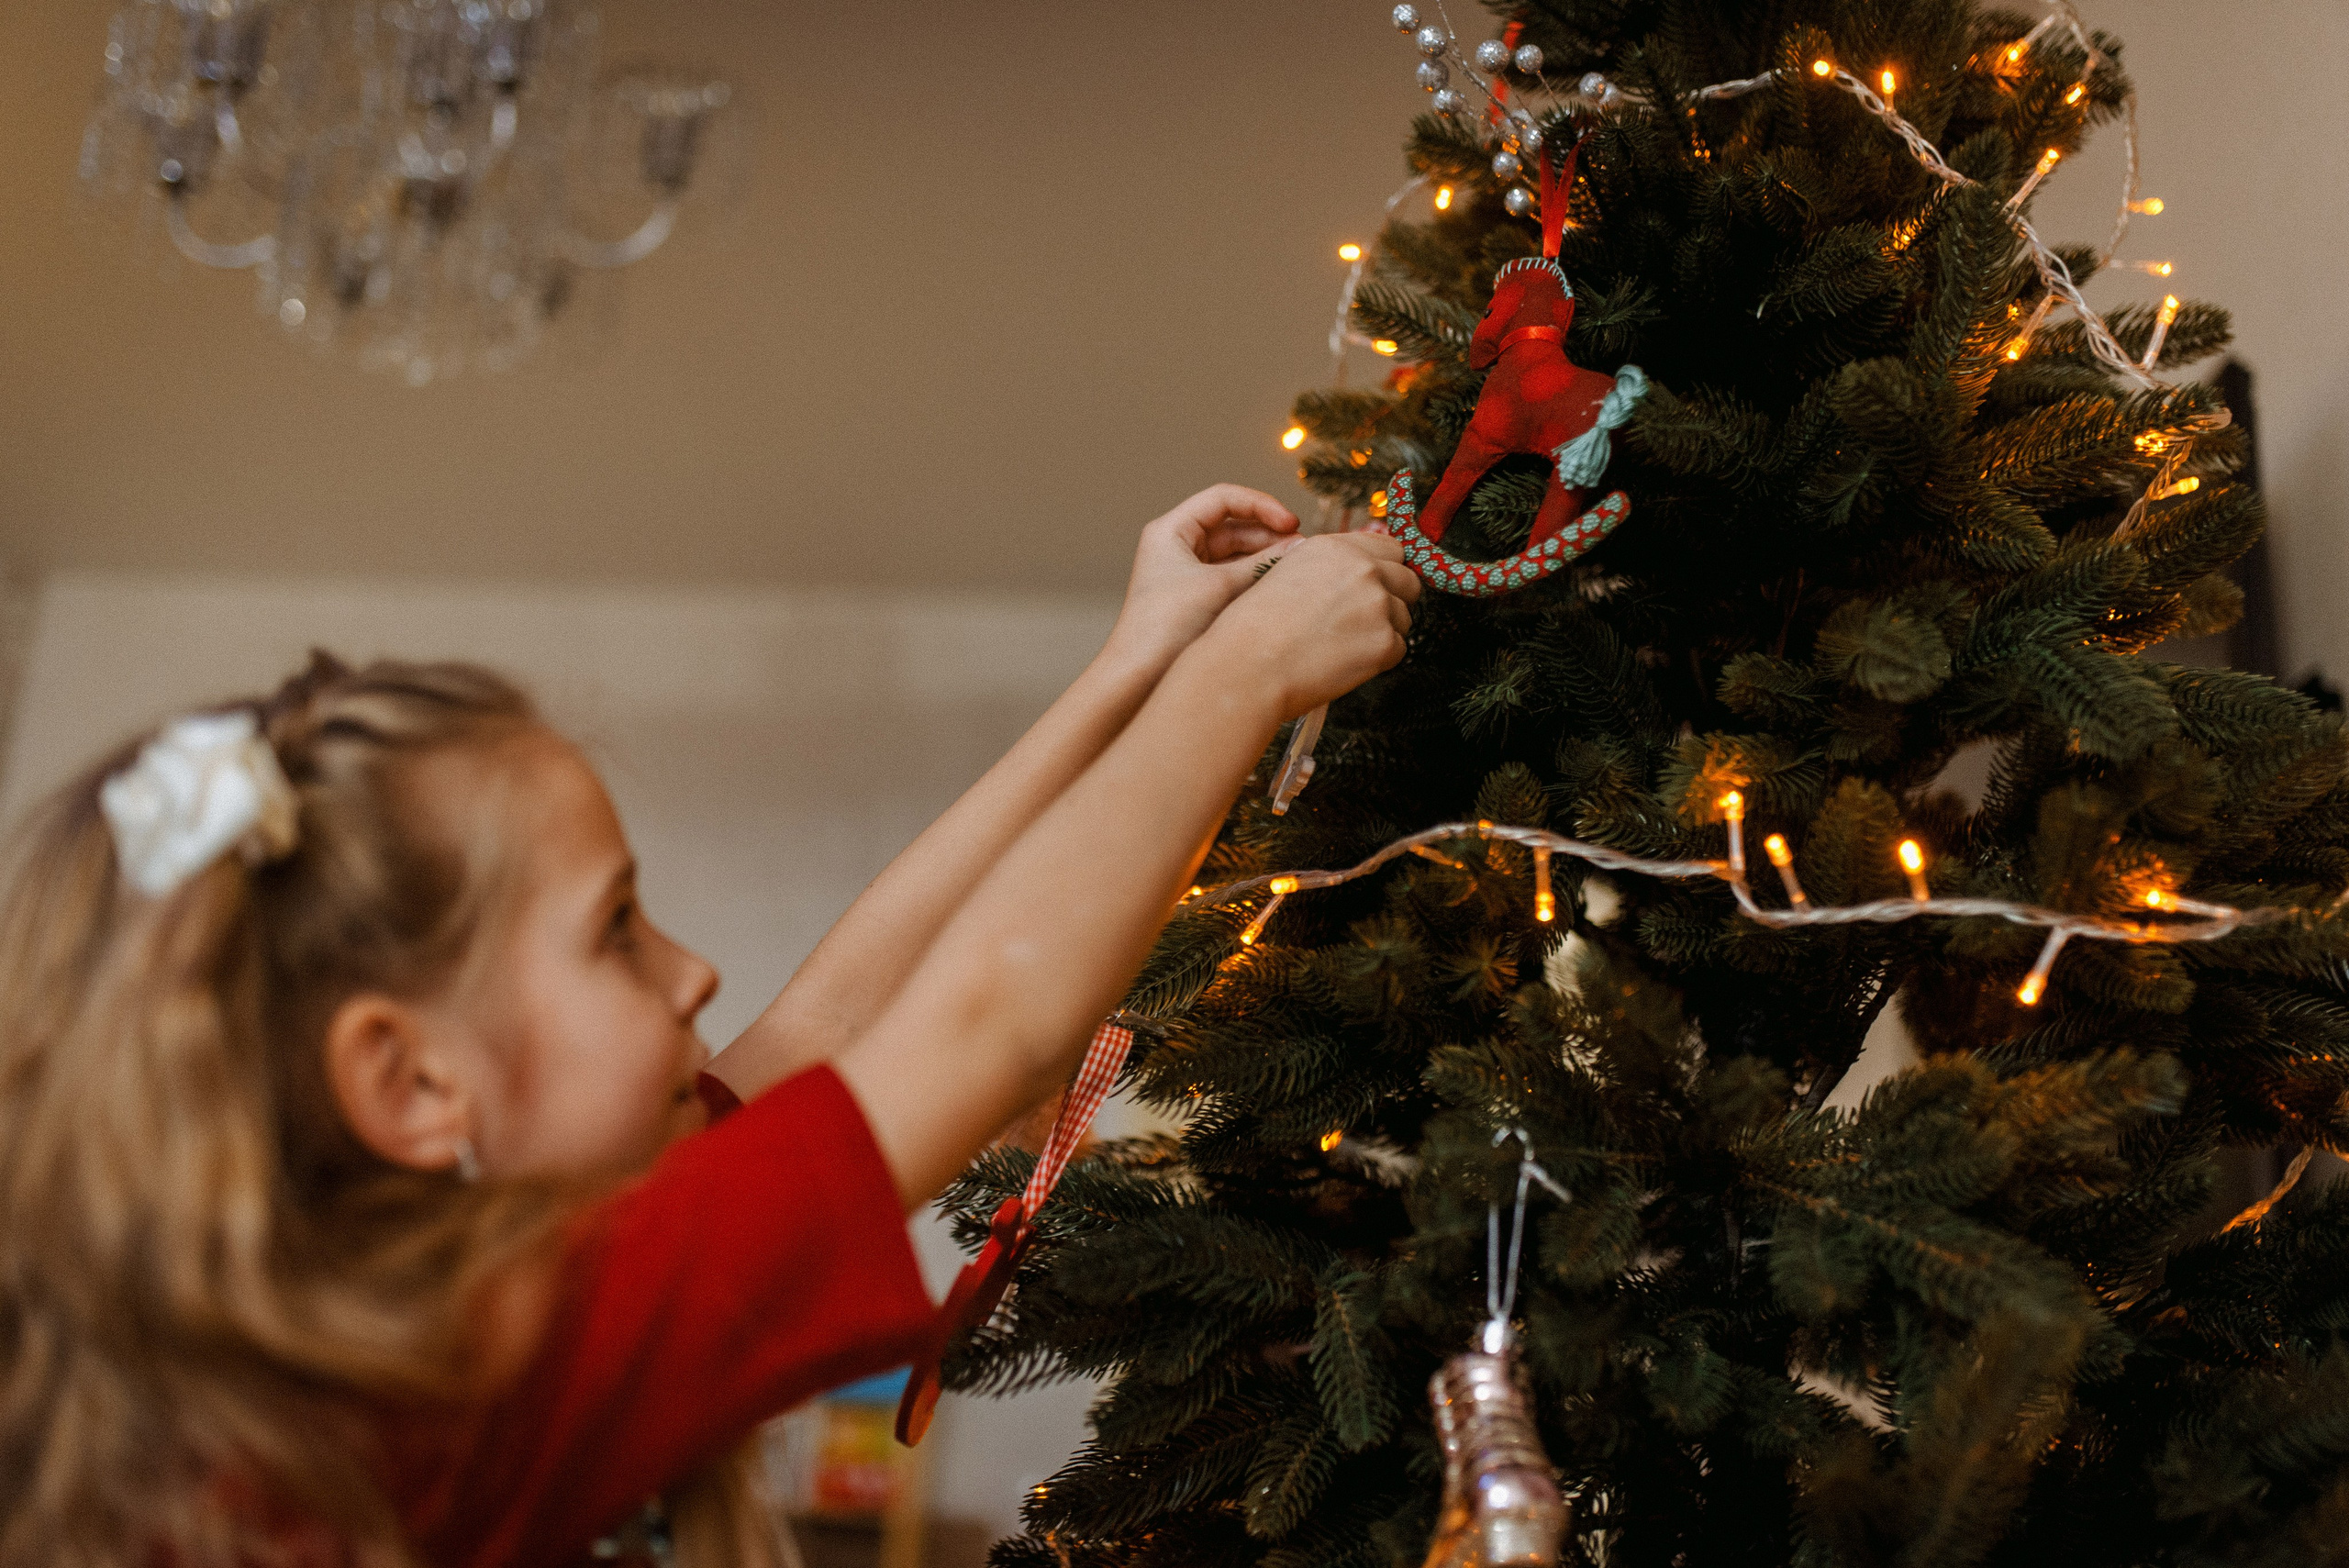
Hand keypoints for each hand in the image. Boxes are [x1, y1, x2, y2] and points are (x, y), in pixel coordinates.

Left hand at [1101, 485, 1302, 675]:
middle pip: (1233, 525)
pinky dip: (1255, 577)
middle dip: (1268, 535)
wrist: (1139, 676)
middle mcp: (1177, 546)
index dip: (1261, 506)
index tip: (1291, 523)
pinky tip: (1278, 583)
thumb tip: (1299, 546)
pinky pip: (1233, 576)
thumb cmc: (1164, 627)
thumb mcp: (1220, 587)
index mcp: (1171, 530)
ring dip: (1264, 557)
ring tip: (1295, 566)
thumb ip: (1262, 563)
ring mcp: (1187, 571)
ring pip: (1236, 553)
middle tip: (1301, 549)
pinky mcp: (1197, 596)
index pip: (1224, 498)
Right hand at [1188, 532, 1419, 719]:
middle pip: (1407, 580)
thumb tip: (1355, 569)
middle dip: (1391, 600)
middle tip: (1362, 622)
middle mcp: (1361, 569)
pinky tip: (1344, 662)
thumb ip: (1327, 567)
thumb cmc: (1254, 631)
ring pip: (1403, 617)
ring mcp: (1377, 604)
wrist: (1248, 668)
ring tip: (1343, 646)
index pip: (1390, 548)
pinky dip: (1378, 660)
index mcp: (1335, 548)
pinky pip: (1399, 649)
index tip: (1378, 585)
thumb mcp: (1285, 574)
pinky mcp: (1384, 642)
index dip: (1385, 569)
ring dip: (1383, 632)